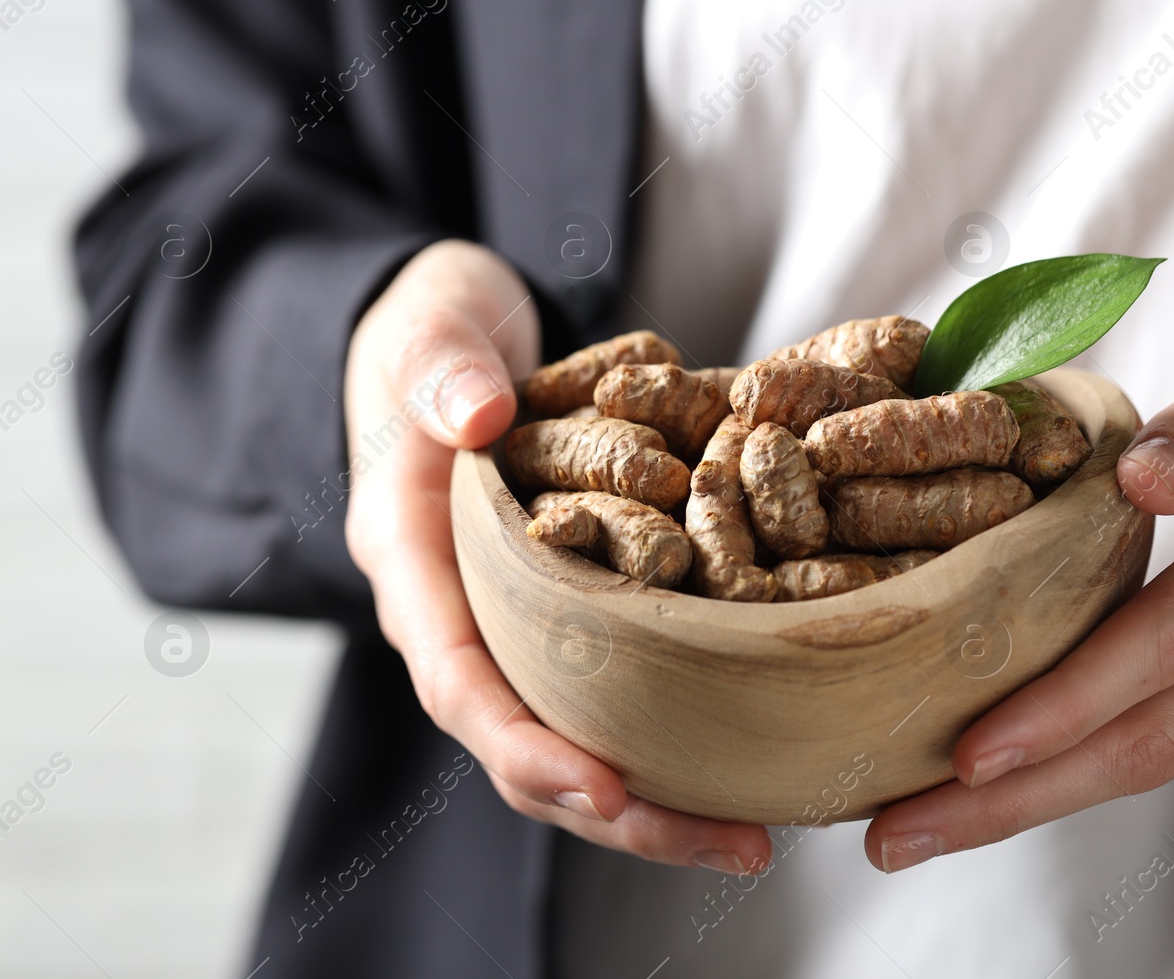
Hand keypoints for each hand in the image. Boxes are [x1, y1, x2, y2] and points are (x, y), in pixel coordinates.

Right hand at [344, 239, 771, 874]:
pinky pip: (623, 689)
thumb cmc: (435, 338)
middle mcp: (467, 616)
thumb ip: (439, 367)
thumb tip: (475, 417)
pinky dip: (680, 729)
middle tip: (730, 845)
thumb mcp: (430, 330)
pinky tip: (755, 758)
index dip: (525, 744)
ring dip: (663, 795)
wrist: (455, 345)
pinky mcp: (576, 614)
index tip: (605, 787)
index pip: (460, 679)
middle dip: (621, 810)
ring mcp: (522, 623)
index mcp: (416, 564)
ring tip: (757, 835)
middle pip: (528, 743)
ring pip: (580, 735)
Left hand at [864, 282, 1173, 872]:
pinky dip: (1118, 761)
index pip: (1167, 645)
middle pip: (1157, 739)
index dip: (1064, 707)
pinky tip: (1041, 766)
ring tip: (943, 815)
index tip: (971, 752)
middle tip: (906, 834)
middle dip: (1025, 796)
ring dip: (1057, 793)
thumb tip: (1135, 480)